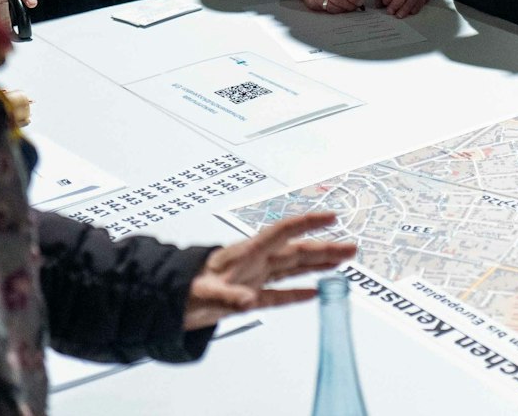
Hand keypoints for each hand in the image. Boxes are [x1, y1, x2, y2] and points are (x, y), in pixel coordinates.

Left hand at [183, 212, 358, 329]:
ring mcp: (254, 278)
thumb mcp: (202, 293)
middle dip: (325, 248)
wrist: (167, 300)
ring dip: (318, 266)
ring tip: (342, 261)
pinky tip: (315, 292)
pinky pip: (281, 294)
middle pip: (296, 251)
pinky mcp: (250, 296)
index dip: (307, 223)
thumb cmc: (182, 289)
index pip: (282, 232)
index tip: (330, 217)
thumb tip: (248, 300)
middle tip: (351, 247)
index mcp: (245, 253)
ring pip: (293, 269)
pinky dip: (298, 294)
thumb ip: (226, 296)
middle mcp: (254, 262)